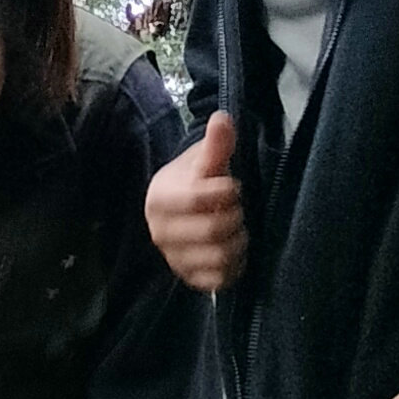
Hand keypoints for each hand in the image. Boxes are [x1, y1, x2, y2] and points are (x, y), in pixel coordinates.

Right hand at [145, 111, 245, 291]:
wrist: (182, 211)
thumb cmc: (195, 182)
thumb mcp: (204, 161)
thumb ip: (215, 144)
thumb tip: (222, 119)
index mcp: (159, 199)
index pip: (200, 199)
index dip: (227, 191)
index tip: (232, 186)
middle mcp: (160, 233)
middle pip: (213, 230)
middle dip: (235, 216)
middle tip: (237, 209)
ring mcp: (173, 259)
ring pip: (220, 256)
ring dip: (239, 241)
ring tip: (237, 229)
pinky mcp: (189, 279)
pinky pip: (219, 280)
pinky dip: (235, 265)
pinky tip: (234, 250)